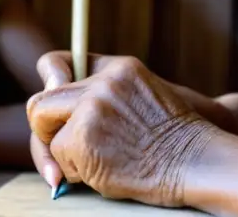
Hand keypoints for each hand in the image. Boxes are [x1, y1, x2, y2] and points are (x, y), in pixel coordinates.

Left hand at [26, 52, 217, 206]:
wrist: (197, 159)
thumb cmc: (175, 139)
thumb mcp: (145, 97)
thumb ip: (105, 95)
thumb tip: (51, 111)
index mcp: (119, 68)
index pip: (59, 63)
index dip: (49, 85)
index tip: (51, 107)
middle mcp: (102, 82)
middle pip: (39, 102)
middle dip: (43, 131)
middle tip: (56, 154)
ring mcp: (92, 107)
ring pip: (44, 133)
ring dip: (60, 155)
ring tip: (95, 163)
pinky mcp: (83, 137)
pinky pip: (59, 159)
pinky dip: (75, 174)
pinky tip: (105, 172)